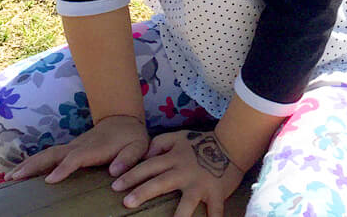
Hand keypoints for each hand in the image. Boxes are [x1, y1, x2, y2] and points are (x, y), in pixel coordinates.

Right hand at [7, 114, 148, 182]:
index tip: (51, 180)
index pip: (76, 158)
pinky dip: (32, 163)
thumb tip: (114, 173)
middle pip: (53, 154)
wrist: (123, 120)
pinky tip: (19, 173)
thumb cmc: (131, 137)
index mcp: (95, 148)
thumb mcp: (138, 147)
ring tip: (9, 177)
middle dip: (34, 165)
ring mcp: (71, 147)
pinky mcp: (68, 150)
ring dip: (28, 164)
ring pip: (47, 154)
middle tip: (15, 177)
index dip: (64, 168)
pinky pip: (47, 156)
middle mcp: (79, 146)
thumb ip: (128, 159)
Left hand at [111, 130, 244, 216]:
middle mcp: (185, 171)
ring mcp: (200, 183)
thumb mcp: (179, 137)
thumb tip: (143, 155)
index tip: (115, 185)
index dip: (131, 175)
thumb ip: (160, 143)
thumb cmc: (202, 142)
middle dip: (143, 192)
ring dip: (177, 216)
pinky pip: (214, 210)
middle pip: (161, 182)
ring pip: (186, 202)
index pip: (148, 166)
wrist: (231, 144)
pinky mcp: (215, 192)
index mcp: (174, 158)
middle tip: (127, 202)